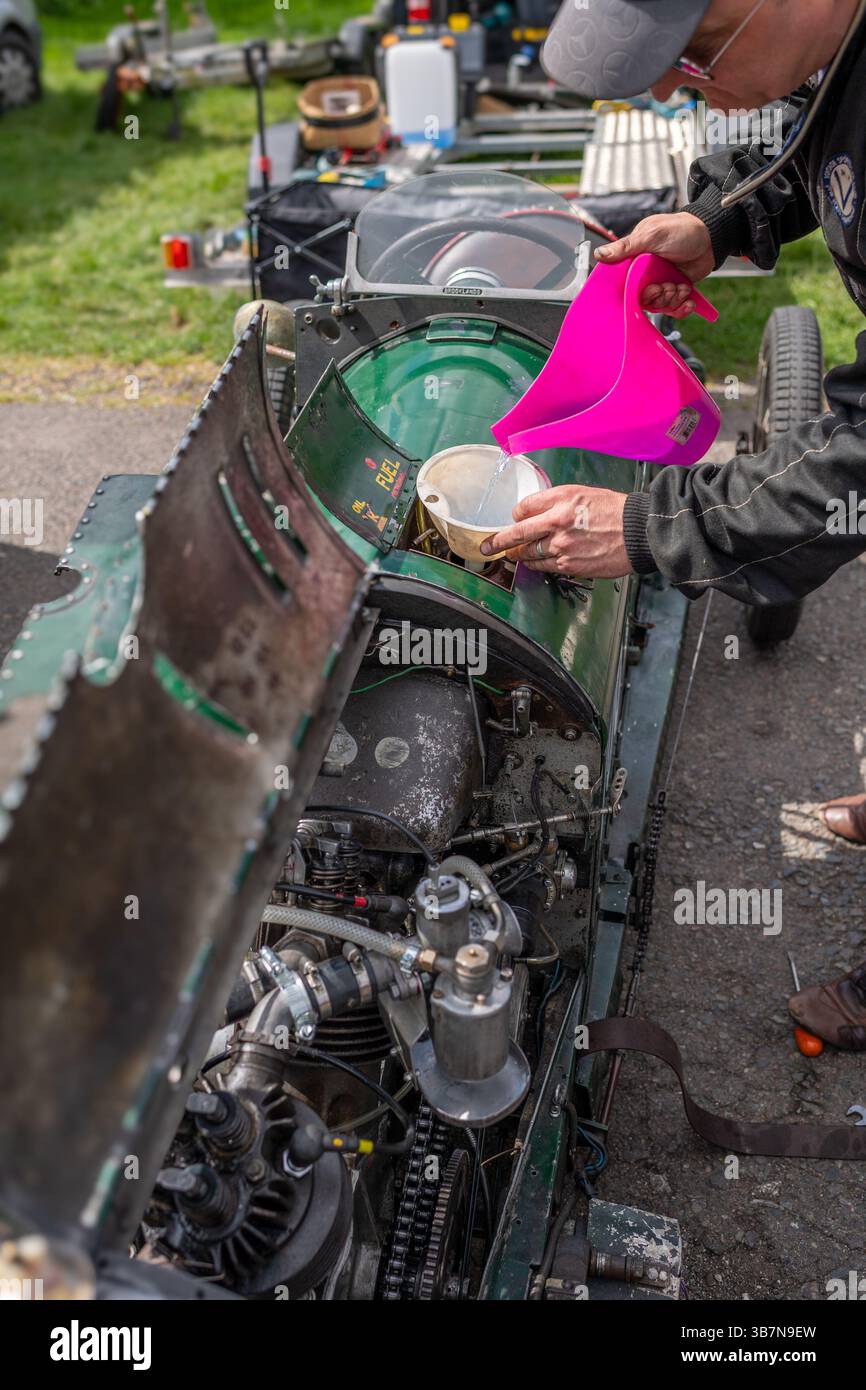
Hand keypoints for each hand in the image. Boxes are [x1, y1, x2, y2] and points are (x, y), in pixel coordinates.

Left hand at [480, 484, 632, 577]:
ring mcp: (562, 546)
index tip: (516, 519)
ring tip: (513, 555)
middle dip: (497, 542)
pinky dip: (536, 565)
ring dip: (518, 555)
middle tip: (485, 547)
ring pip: (528, 553)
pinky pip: (543, 567)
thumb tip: (535, 514)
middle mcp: (557, 522)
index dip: (517, 515)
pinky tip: (535, 563)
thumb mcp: (583, 494)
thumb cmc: (614, 510)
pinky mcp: (569, 565)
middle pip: (517, 533)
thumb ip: (556, 502)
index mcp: (561, 499)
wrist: (638, 532)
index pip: (524, 508)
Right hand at [594, 211, 713, 317]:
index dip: (634, 292)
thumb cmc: (682, 230)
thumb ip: (625, 247)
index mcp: (635, 259)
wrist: (711, 237)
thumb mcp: (650, 235)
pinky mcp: (675, 289)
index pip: (624, 283)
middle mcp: (646, 273)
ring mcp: (661, 282)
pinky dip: (681, 307)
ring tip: (680, 286)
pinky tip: (688, 298)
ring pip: (658, 305)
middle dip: (657, 297)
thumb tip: (599, 254)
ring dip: (671, 300)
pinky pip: (673, 308)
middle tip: (666, 286)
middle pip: (642, 299)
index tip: (647, 289)